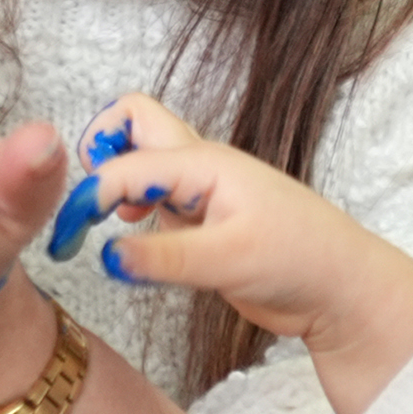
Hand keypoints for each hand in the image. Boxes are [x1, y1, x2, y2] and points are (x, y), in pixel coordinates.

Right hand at [67, 94, 412, 413]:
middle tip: (88, 199)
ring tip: (106, 223)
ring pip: (143, 162)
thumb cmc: (302, 260)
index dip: (92, 195)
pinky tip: (135, 242)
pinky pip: (154, 204)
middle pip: (136, 122)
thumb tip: (107, 257)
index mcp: (205, 163)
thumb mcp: (229, 260)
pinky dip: (132, 212)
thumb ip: (165, 258)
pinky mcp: (200, 226)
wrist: (342, 290)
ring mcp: (200, 194)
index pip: (128, 164)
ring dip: (116, 181)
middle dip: (101, 146)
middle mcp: (199, 168)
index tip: (70, 236)